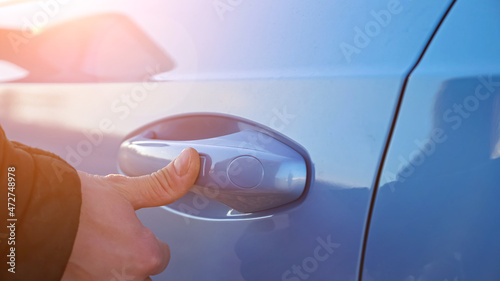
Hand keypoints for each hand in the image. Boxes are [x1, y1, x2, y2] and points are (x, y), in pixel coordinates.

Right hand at [61, 148, 199, 280]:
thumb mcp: (124, 190)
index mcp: (144, 255)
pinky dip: (92, 272)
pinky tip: (80, 255)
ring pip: (120, 278)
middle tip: (108, 236)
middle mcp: (125, 279)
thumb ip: (164, 184)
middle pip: (141, 271)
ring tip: (92, 246)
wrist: (27, 213)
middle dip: (129, 256)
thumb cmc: (73, 203)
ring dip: (111, 266)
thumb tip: (190, 163)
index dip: (145, 239)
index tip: (130, 229)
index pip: (161, 255)